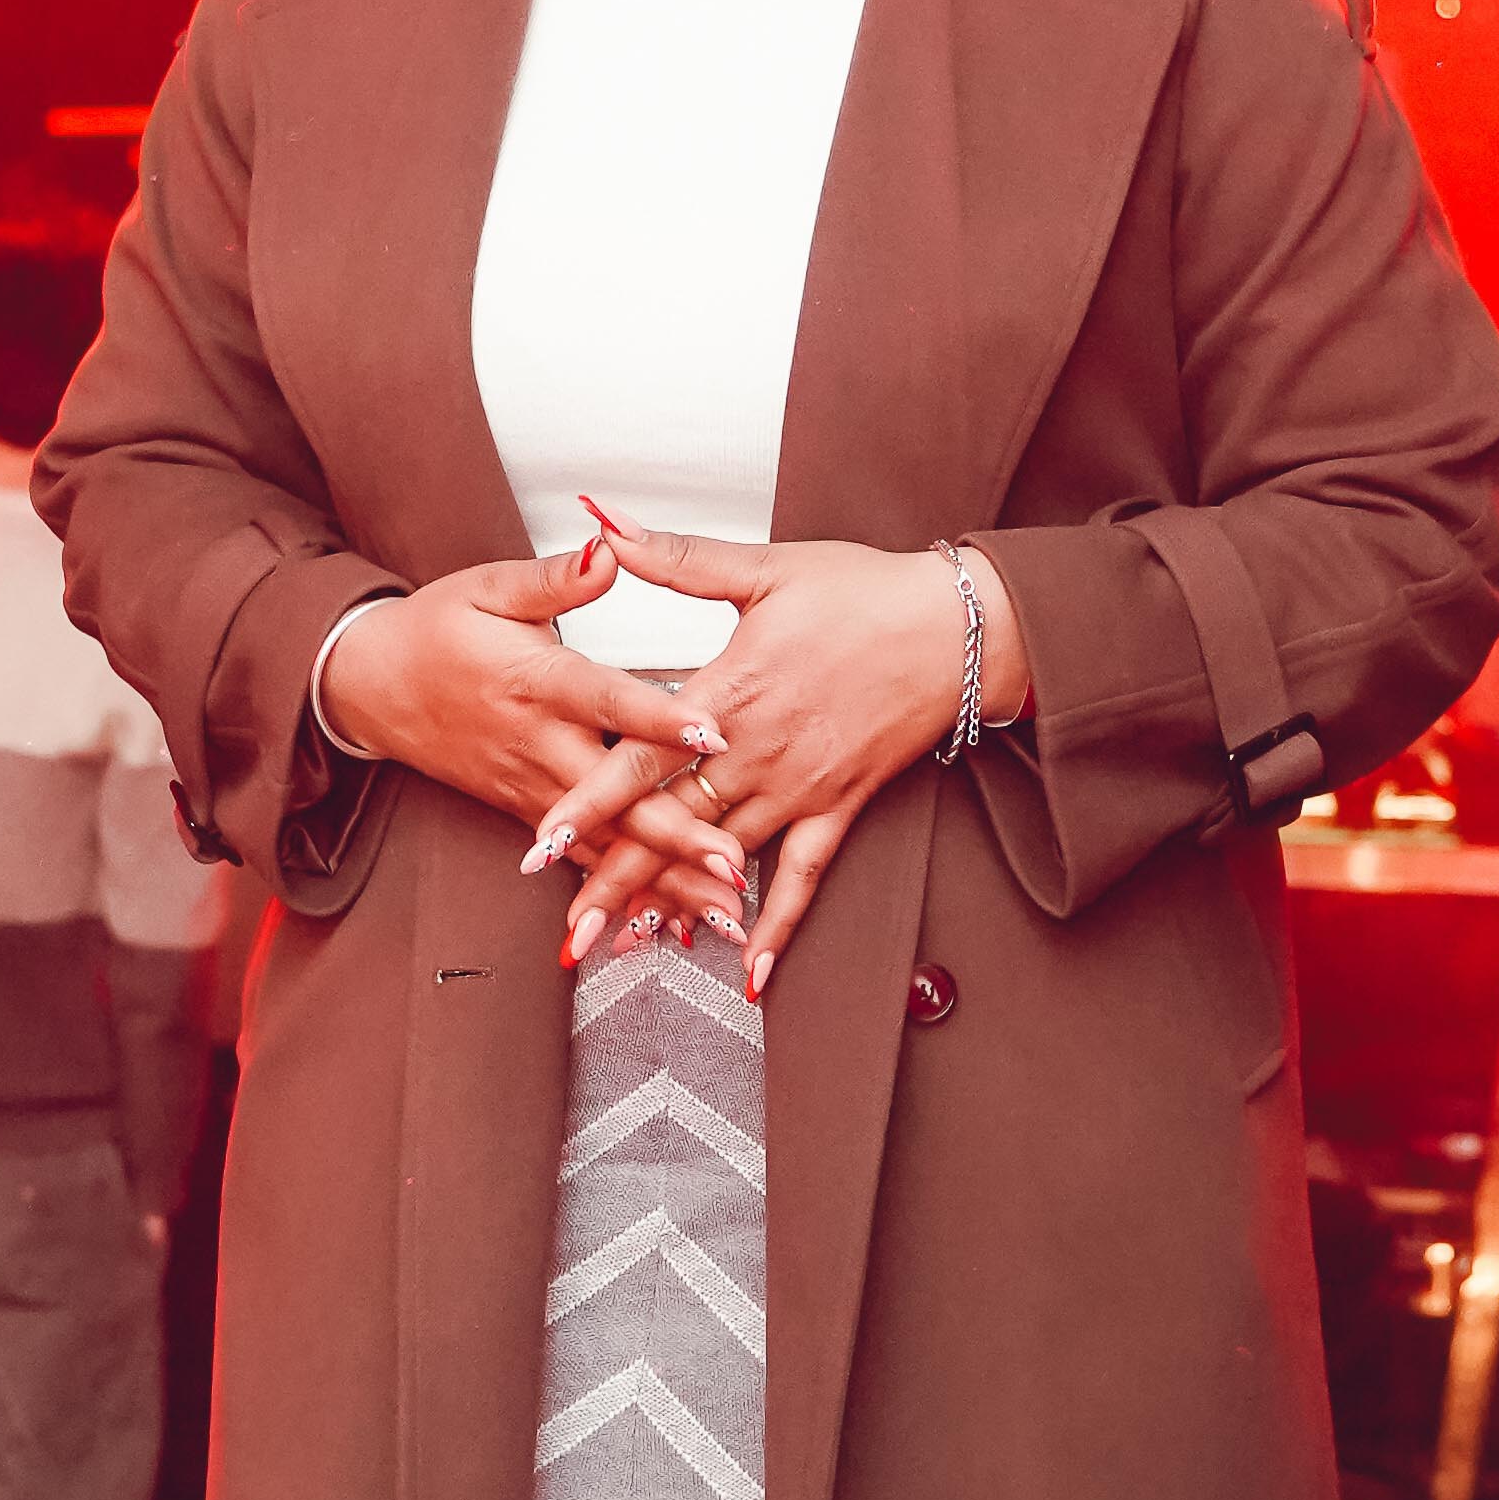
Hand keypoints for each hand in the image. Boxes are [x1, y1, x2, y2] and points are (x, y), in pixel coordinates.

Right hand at [315, 538, 747, 943]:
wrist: (373, 686)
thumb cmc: (436, 630)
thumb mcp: (488, 586)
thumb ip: (555, 577)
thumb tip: (609, 547)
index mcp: (537, 682)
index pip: (607, 702)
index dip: (659, 718)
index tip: (712, 733)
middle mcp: (538, 745)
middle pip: (616, 797)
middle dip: (677, 834)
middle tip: (733, 863)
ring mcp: (533, 788)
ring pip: (605, 843)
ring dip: (665, 881)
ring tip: (725, 913)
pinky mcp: (528, 812)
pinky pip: (583, 859)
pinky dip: (627, 891)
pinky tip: (674, 918)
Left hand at [542, 515, 1029, 986]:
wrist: (957, 630)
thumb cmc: (863, 592)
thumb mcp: (765, 568)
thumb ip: (677, 558)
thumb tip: (605, 527)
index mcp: (729, 693)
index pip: (640, 759)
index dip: (586, 801)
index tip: (541, 842)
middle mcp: (757, 753)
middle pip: (670, 827)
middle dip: (613, 880)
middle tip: (567, 931)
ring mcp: (799, 788)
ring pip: (723, 859)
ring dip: (674, 907)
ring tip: (625, 950)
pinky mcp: (839, 806)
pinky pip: (803, 878)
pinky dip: (776, 927)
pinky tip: (747, 972)